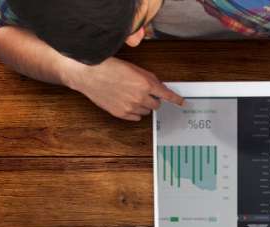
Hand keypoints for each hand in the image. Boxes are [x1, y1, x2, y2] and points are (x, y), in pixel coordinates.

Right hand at [64, 57, 183, 120]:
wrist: (88, 73)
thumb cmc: (108, 67)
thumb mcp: (133, 68)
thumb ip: (149, 78)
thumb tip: (159, 87)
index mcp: (145, 84)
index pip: (167, 95)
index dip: (175, 99)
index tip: (181, 103)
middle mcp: (140, 97)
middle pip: (156, 105)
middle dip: (153, 99)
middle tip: (143, 92)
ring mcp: (130, 107)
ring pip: (146, 111)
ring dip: (143, 105)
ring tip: (130, 95)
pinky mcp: (121, 113)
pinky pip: (136, 117)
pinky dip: (135, 111)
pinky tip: (127, 103)